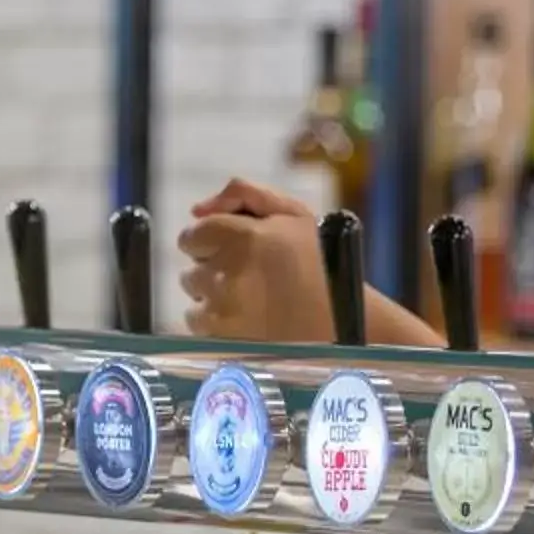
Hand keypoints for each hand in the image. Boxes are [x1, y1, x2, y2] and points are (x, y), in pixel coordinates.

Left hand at [178, 179, 333, 342]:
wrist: (342, 322)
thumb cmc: (318, 264)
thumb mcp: (291, 214)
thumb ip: (242, 194)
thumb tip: (196, 211)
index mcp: (243, 235)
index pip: (192, 236)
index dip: (211, 243)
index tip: (234, 252)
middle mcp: (227, 272)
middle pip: (191, 270)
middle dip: (214, 271)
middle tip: (251, 280)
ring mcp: (222, 309)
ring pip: (194, 300)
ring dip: (214, 299)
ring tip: (252, 303)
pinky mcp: (222, 339)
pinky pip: (198, 326)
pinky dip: (217, 324)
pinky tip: (248, 322)